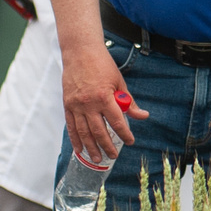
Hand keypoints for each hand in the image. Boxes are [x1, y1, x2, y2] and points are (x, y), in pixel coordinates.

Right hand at [60, 40, 147, 163]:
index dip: (125, 133)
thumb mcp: (120, 82)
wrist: (80, 52)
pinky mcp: (67, 104)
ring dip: (91, 147)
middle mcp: (89, 103)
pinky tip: (80, 149)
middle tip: (114, 156)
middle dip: (108, 146)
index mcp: (104, 97)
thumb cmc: (102, 65)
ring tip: (98, 159)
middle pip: (99, 131)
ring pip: (84, 132)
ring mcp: (76, 105)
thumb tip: (142, 116)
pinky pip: (71, 126)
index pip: (117, 121)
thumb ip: (129, 102)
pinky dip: (75, 139)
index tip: (130, 141)